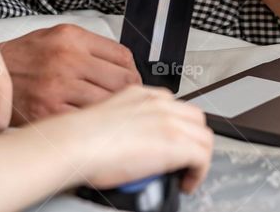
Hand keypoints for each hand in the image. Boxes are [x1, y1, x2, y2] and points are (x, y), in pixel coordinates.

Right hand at [0, 24, 141, 124]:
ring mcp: (58, 87)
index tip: (131, 80)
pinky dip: (92, 123)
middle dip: (129, 94)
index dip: (133, 71)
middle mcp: (67, 59)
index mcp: (71, 38)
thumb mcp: (55, 37)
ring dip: (113, 111)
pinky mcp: (48, 112)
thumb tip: (124, 64)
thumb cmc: (22, 59)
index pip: (122, 56)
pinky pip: (86, 120)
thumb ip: (88, 47)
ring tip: (109, 113)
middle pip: (122, 80)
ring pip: (108, 103)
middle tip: (126, 101)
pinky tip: (89, 123)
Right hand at [51, 85, 213, 193]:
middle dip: (194, 140)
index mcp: (143, 95)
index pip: (176, 107)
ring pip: (204, 138)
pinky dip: (199, 173)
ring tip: (187, 173)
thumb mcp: (109, 116)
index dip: (179, 127)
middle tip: (185, 158)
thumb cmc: (81, 137)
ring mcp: (170, 123)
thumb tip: (130, 142)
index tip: (173, 141)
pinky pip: (203, 158)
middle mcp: (160, 105)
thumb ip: (127, 122)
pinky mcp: (176, 144)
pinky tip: (187, 183)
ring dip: (199, 157)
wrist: (76, 143)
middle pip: (196, 119)